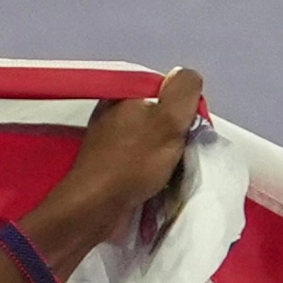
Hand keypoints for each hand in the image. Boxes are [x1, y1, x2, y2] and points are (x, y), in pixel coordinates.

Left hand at [27, 67, 203, 258]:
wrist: (94, 207)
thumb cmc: (133, 162)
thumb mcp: (169, 119)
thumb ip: (183, 90)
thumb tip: (187, 76)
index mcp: (123, 95)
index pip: (166, 91)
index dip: (184, 108)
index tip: (189, 128)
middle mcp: (113, 114)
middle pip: (160, 117)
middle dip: (177, 134)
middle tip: (183, 151)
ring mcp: (109, 141)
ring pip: (153, 141)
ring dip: (167, 156)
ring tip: (172, 170)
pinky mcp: (109, 166)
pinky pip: (141, 162)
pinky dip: (153, 171)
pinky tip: (159, 182)